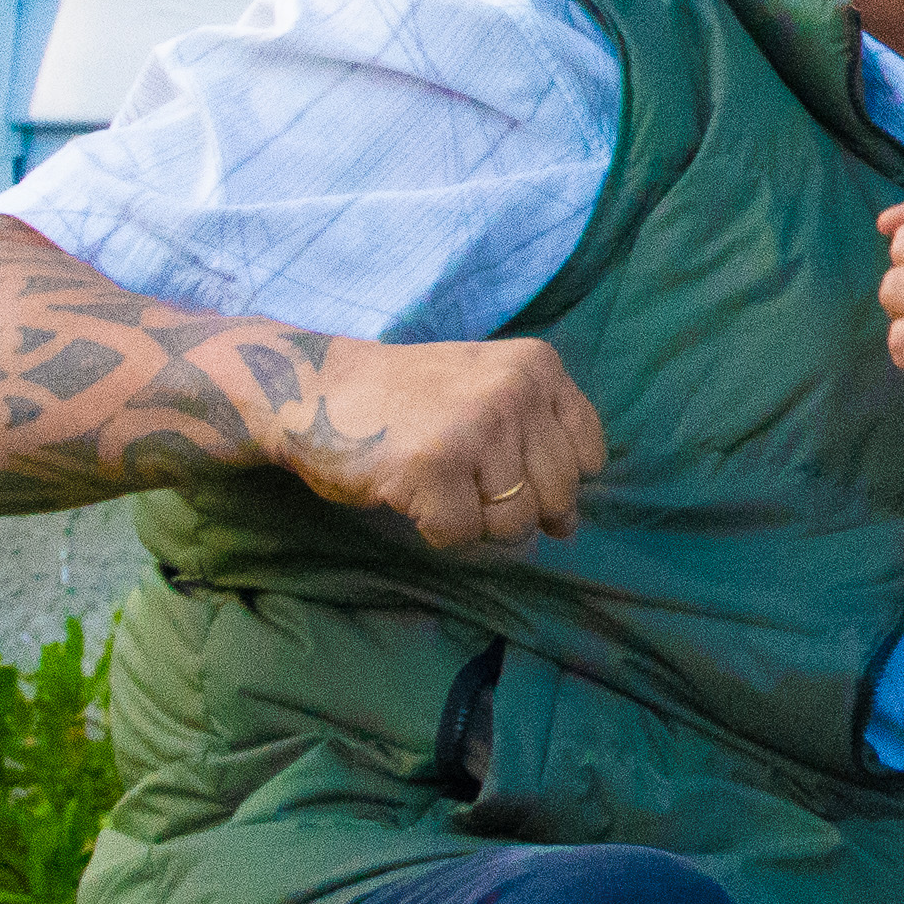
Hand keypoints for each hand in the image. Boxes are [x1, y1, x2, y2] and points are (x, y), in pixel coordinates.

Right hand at [277, 336, 609, 555]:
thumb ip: (537, 447)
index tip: (506, 469)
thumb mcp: (488, 394)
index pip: (589, 457)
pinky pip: (462, 535)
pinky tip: (411, 494)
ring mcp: (477, 427)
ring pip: (514, 523)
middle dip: (512, 509)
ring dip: (474, 522)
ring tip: (439, 483)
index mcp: (539, 367)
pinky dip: (435, 530)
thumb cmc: (408, 401)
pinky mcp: (434, 467)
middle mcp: (516, 390)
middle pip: (557, 497)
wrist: (314, 390)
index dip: (551, 481)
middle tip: (464, 481)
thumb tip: (570, 526)